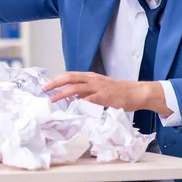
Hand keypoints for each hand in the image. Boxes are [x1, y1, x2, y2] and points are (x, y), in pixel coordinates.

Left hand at [42, 71, 170, 113]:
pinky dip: (78, 102)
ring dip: (62, 93)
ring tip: (53, 99)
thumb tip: (73, 98)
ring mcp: (98, 87)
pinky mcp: (104, 97)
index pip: (70, 75)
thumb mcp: (100, 88)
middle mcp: (92, 79)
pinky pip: (88, 99)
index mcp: (91, 77)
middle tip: (44, 89)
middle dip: (55, 83)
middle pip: (69, 78)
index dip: (57, 79)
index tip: (47, 85)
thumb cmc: (119, 92)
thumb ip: (87, 91)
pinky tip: (71, 107)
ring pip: (76, 87)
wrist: (137, 92)